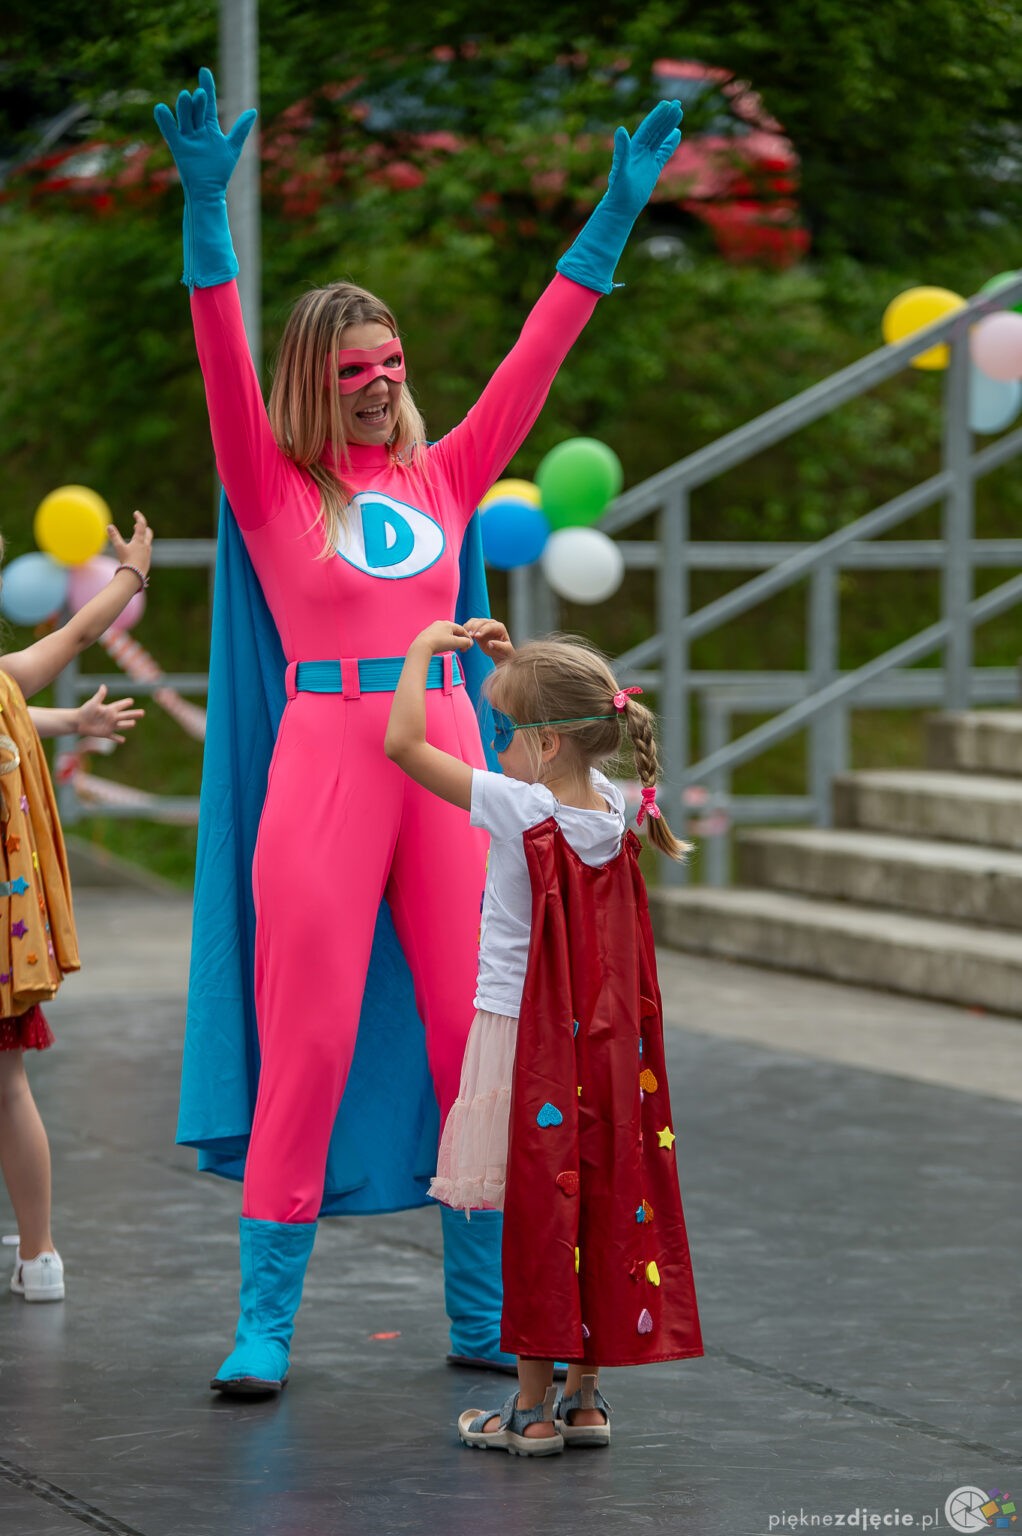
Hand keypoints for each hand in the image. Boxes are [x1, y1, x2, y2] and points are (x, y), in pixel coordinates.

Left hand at [77, 685, 143, 744]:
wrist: (78, 722)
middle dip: (134, 714)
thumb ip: (99, 696)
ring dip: (127, 725)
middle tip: (142, 712)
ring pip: (121, 726)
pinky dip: (118, 739)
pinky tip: (123, 740)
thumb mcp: (93, 703)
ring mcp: (109, 726)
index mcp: (109, 709)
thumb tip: (103, 686)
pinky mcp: (105, 734)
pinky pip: (113, 737)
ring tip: (133, 723)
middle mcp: (111, 718)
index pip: (120, 706)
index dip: (125, 703)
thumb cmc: (85, 711)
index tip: (131, 701)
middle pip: (125, 716)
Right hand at [108, 510, 152, 580]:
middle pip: (148, 533)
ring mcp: (148, 553)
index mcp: (139, 540)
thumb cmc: (127, 561)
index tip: (136, 513)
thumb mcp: (119, 547)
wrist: (135, 575)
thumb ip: (114, 536)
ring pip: (147, 542)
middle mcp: (146, 546)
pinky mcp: (147, 560)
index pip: (141, 525)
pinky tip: (138, 551)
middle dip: (144, 528)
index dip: (139, 518)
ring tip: (138, 537)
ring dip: (143, 538)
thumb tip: (108, 526)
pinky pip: (146, 551)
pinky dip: (142, 547)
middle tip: (138, 525)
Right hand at [154, 66, 255, 203]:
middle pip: (197, 110)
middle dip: (199, 102)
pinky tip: (161, 109)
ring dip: (185, 107)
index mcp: (209, 127)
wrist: (209, 190)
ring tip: (186, 96)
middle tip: (202, 94)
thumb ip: (241, 129)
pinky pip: (170, 132)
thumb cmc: (220, 170)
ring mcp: (187, 137)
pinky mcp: (178, 148)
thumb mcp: (232, 147)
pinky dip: (165, 121)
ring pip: (185, 118)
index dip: (207, 87)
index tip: (204, 70)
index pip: (208, 103)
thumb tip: (253, 110)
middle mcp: (197, 129)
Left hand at [410, 621, 473, 656]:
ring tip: (452, 649)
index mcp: (448, 623)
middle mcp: (440, 623)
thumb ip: (465, 642)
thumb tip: (470, 643)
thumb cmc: (439, 643)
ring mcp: (433, 628)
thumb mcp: (455, 643)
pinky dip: (444, 642)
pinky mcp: (427, 633)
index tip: (469, 646)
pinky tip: (443, 648)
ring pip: (446, 634)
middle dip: (459, 641)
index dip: (467, 638)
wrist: (422, 646)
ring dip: (452, 642)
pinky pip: (439, 637)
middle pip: (454, 632)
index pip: (462, 629)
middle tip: (461, 649)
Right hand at [462, 617, 513, 663]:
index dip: (483, 630)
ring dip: (468, 627)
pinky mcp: (476, 628)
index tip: (476, 636)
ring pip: (474, 621)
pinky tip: (464, 636)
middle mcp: (491, 623)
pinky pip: (469, 625)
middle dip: (474, 628)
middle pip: (481, 622)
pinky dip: (465, 629)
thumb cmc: (504, 652)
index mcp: (499, 627)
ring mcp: (483, 624)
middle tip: (469, 635)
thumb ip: (499, 647)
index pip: (490, 626)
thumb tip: (490, 643)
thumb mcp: (505, 651)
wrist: (498, 652)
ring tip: (466, 635)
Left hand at [603, 99, 682, 223]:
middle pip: (655, 130)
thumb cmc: (619, 191)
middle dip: (665, 117)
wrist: (621, 207)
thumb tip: (621, 129)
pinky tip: (677, 133)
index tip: (667, 104)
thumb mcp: (620, 170)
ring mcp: (647, 159)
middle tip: (677, 103)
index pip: (648, 128)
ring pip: (660, 138)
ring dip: (669, 126)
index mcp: (633, 148)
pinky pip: (663, 152)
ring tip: (679, 112)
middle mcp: (640, 151)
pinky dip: (670, 143)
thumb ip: (621, 150)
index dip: (657, 116)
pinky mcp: (653, 168)